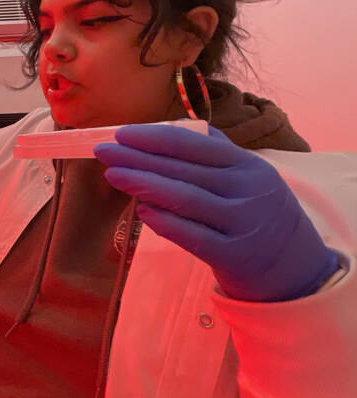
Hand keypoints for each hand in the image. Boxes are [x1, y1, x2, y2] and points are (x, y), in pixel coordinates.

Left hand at [94, 124, 338, 301]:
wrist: (295, 268)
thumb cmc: (256, 213)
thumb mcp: (247, 176)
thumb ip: (213, 152)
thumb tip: (165, 130)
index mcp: (247, 165)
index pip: (192, 145)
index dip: (153, 138)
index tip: (120, 134)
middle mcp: (248, 190)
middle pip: (183, 170)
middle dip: (138, 158)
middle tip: (103, 153)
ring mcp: (243, 224)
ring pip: (186, 199)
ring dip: (144, 185)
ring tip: (113, 176)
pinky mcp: (235, 256)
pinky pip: (194, 236)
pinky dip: (166, 222)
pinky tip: (142, 210)